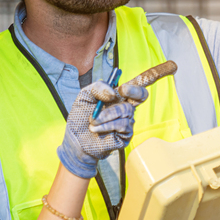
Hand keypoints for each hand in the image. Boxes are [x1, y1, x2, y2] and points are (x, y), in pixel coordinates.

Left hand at [57, 61, 176, 179]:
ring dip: (106, 115)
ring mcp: (127, 121)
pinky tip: (96, 128)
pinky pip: (122, 125)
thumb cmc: (81, 116)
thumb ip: (97, 87)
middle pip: (142, 95)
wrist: (76, 139)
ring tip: (92, 121)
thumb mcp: (84, 96)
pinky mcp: (126, 135)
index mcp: (117, 96)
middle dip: (134, 91)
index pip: (135, 85)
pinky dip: (107, 125)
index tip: (124, 86)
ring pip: (126, 110)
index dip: (143, 79)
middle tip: (122, 91)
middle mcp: (124, 107)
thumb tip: (114, 93)